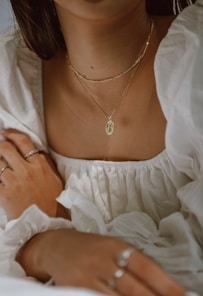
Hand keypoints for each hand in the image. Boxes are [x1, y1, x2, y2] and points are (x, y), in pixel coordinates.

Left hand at [0, 129, 62, 219]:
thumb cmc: (53, 203)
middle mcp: (26, 171)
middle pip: (6, 148)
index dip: (12, 134)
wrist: (45, 225)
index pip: (23, 142)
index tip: (6, 133)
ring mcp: (14, 182)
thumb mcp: (55, 180)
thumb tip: (37, 151)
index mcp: (40, 165)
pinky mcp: (4, 195)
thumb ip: (46, 164)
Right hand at [17, 228, 185, 295]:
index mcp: (116, 246)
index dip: (166, 284)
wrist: (57, 246)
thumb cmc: (89, 246)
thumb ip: (133, 259)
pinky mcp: (77, 289)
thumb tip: (161, 279)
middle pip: (134, 287)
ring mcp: (89, 276)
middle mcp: (104, 260)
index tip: (182, 295)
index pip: (146, 266)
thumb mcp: (112, 245)